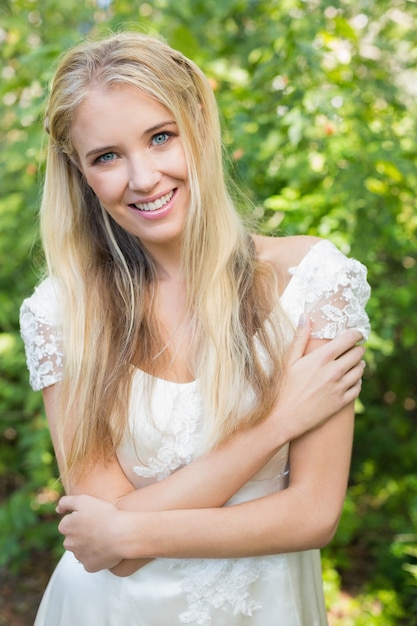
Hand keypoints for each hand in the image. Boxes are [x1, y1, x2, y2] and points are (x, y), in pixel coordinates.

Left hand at [57, 494, 123, 571]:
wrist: (122, 534)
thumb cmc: (104, 514)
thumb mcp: (84, 500)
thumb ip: (66, 502)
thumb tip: (57, 509)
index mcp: (66, 527)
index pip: (68, 523)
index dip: (81, 518)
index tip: (92, 517)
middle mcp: (69, 543)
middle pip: (74, 537)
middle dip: (82, 533)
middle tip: (99, 526)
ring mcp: (79, 556)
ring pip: (82, 549)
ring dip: (89, 544)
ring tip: (105, 536)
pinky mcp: (89, 566)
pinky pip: (91, 560)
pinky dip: (97, 556)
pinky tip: (106, 548)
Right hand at [273, 319, 365, 440]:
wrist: (284, 418)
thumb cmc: (282, 387)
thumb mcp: (288, 360)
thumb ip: (299, 337)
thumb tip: (305, 316)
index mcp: (322, 358)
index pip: (349, 339)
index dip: (356, 334)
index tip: (356, 333)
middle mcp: (334, 371)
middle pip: (358, 353)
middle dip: (358, 348)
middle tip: (354, 348)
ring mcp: (340, 388)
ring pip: (360, 370)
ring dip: (359, 364)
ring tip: (354, 363)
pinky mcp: (342, 402)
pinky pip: (358, 387)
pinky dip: (357, 381)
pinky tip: (351, 379)